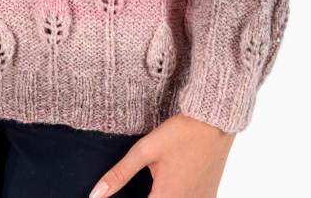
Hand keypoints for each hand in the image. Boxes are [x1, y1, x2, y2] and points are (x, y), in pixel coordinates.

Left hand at [87, 113, 235, 197]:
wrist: (215, 121)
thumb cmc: (181, 133)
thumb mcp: (146, 150)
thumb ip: (120, 174)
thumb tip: (95, 195)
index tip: (130, 192)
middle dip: (149, 195)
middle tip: (149, 181)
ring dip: (162, 194)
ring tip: (161, 178)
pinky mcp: (209, 196)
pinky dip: (178, 193)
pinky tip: (175, 180)